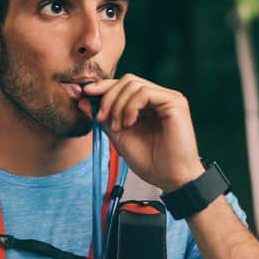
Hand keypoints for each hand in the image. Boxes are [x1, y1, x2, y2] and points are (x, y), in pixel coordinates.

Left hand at [79, 75, 203, 191]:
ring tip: (118, 127)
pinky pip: (145, 92)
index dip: (103, 87)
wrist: (170, 178)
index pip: (123, 85)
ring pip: (134, 84)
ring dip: (118, 105)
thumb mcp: (119, 136)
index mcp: (148, 104)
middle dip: (108, 96)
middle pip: (127, 80)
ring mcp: (168, 98)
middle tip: (101, 118)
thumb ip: (104, 118)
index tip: (85, 94)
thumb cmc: (150, 161)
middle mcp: (159, 97)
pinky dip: (130, 106)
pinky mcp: (175, 102)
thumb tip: (83, 100)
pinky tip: (129, 123)